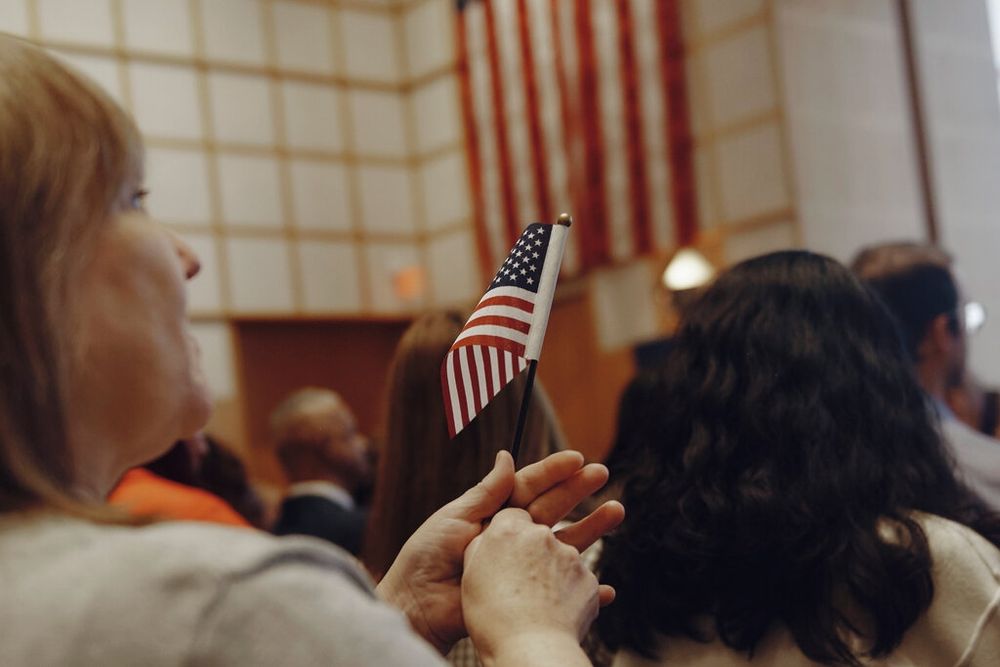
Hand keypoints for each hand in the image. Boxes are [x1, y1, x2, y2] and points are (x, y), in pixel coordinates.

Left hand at [375, 450, 622, 652]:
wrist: (416, 605)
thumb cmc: (426, 557)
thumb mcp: (455, 516)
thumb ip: (487, 492)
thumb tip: (507, 456)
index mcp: (494, 513)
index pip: (529, 487)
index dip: (552, 473)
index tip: (576, 458)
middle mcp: (512, 537)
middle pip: (553, 509)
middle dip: (578, 491)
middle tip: (602, 473)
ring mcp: (521, 566)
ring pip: (563, 545)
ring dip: (591, 530)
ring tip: (616, 512)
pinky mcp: (526, 594)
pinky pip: (561, 591)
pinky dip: (586, 591)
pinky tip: (606, 586)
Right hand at [462, 508, 600, 665]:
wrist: (529, 649)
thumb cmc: (491, 615)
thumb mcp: (472, 574)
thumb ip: (481, 546)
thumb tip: (489, 536)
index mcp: (509, 530)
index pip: (511, 516)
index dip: (508, 534)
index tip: (505, 552)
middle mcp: (543, 535)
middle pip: (539, 533)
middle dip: (533, 550)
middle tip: (522, 578)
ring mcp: (570, 556)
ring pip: (560, 558)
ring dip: (551, 573)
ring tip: (536, 604)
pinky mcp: (588, 579)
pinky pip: (577, 581)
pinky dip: (567, 593)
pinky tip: (553, 613)